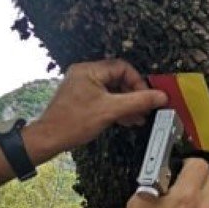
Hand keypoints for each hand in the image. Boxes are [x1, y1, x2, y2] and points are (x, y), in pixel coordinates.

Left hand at [24, 59, 168, 161]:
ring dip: (126, 103)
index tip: (147, 97)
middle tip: (145, 109)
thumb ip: (137, 102)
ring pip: (112, 90)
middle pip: (118, 78)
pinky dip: (115, 107)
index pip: (122, 67)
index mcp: (89, 70)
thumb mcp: (110, 111)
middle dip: (133, 95)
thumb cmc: (71, 123)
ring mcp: (81, 86)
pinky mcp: (80, 99)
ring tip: (138, 118)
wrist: (48, 139)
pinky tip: (125, 119)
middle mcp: (84, 74)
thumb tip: (160, 96)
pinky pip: (103, 98)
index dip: (138, 82)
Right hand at [121, 158, 208, 207]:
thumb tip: (161, 174)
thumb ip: (154, 183)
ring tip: (189, 204)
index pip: (200, 165)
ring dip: (206, 196)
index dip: (189, 163)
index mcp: (185, 196)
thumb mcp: (138, 203)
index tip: (183, 167)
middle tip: (185, 183)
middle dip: (199, 177)